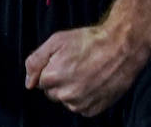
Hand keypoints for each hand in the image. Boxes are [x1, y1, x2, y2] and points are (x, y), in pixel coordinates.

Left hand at [25, 23, 147, 115]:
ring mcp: (82, 103)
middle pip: (52, 93)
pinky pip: (81, 108)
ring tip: (85, 74)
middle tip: (75, 66)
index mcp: (53, 77)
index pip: (40, 81)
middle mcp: (67, 94)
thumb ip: (35, 61)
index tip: (63, 61)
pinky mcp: (96, 109)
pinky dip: (84, 98)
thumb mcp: (56, 41)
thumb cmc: (89, 41)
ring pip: (66, 101)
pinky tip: (93, 83)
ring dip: (71, 91)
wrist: (121, 48)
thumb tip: (28, 83)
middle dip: (58, 81)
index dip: (51, 69)